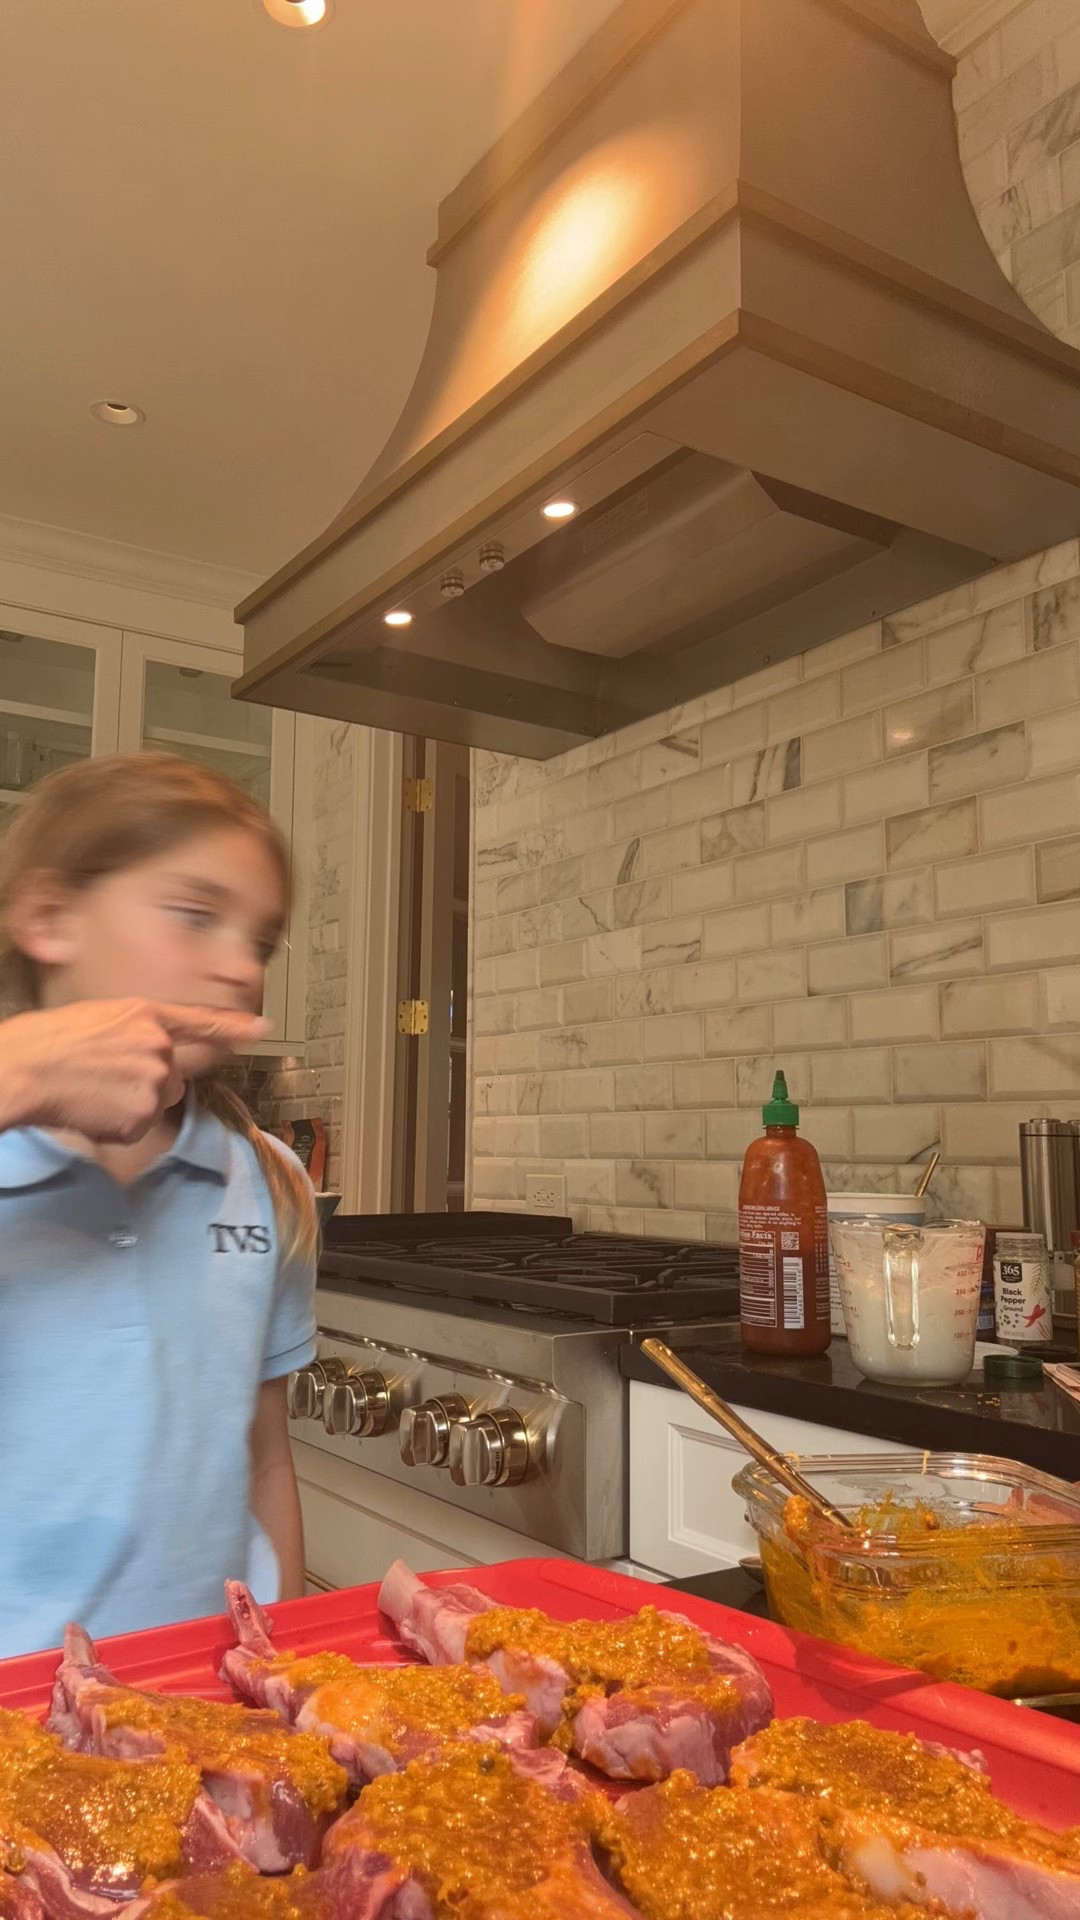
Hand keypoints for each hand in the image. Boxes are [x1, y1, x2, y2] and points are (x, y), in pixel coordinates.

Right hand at [0, 999, 267, 1141]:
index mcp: (145, 1014)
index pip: (199, 1020)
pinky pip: (137, 1129)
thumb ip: (133, 1033)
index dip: (232, 1026)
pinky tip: (89, 1111)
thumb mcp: (97, 1020)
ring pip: (155, 1104)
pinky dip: (115, 1128)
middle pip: (171, 1078)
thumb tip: (148, 1055)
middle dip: (145, 1085)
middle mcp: (158, 1044)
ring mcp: (154, 1078)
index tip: (262, 1028)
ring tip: (91, 1093)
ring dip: (129, 1107)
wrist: (25, 1068)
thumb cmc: (45, 1043)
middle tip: (102, 1081)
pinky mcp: (144, 1112)